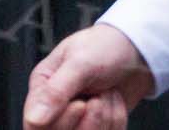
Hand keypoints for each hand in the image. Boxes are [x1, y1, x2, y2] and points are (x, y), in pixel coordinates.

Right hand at [22, 26, 155, 129]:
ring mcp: (77, 119)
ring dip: (104, 117)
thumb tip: (33, 119)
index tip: (81, 105)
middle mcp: (56, 107)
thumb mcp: (80, 63)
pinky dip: (116, 120)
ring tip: (107, 93)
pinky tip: (115, 100)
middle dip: (88, 118)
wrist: (136, 49)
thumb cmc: (105, 46)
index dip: (60, 121)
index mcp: (42, 88)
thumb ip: (56, 91)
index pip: (36, 123)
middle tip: (98, 96)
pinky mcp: (97, 127)